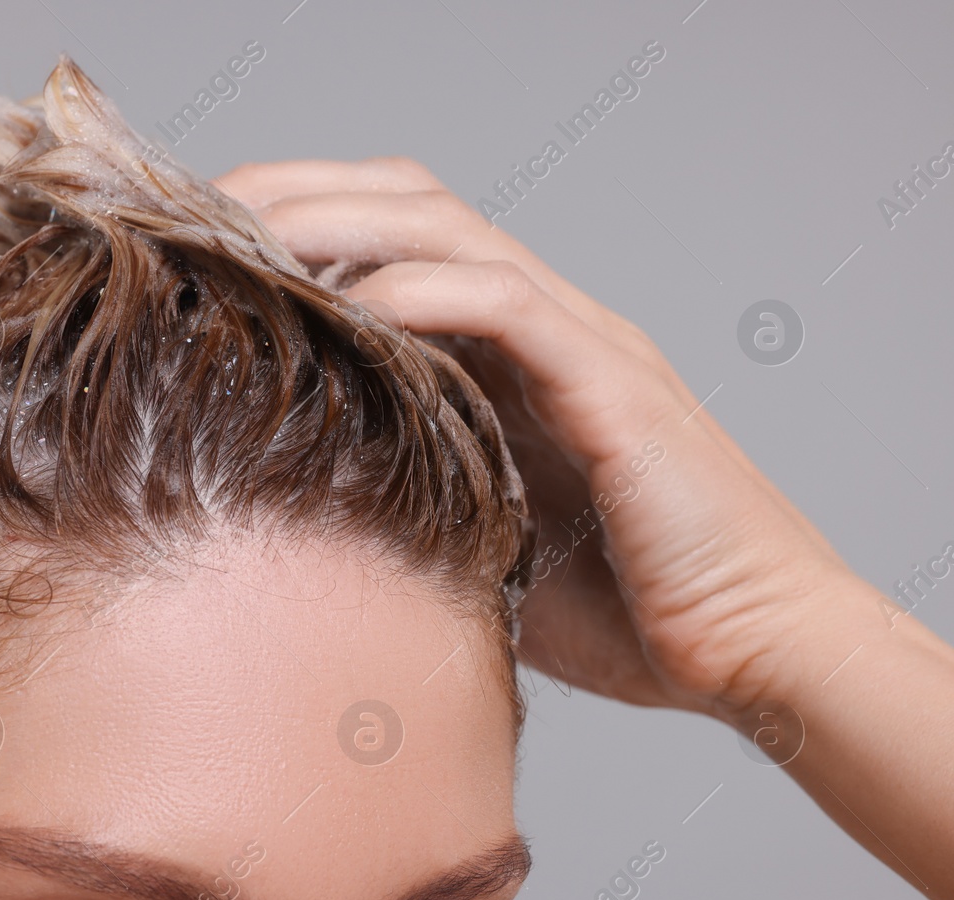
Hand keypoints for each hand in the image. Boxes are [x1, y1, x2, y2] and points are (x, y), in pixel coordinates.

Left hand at [213, 158, 865, 720]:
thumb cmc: (622, 614)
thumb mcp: (476, 548)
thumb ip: (405, 507)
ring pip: (452, 231)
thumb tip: (291, 524)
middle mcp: (541, 328)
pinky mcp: (616, 388)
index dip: (298, 225)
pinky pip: (512, 307)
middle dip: (297, 194)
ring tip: (251, 233)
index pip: (392, 239)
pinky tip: (357, 302)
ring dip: (342, 218)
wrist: (753, 651)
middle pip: (408, 204)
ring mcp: (582, 346)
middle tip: (200, 218)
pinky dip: (428, 291)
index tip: (203, 251)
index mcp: (504, 355)